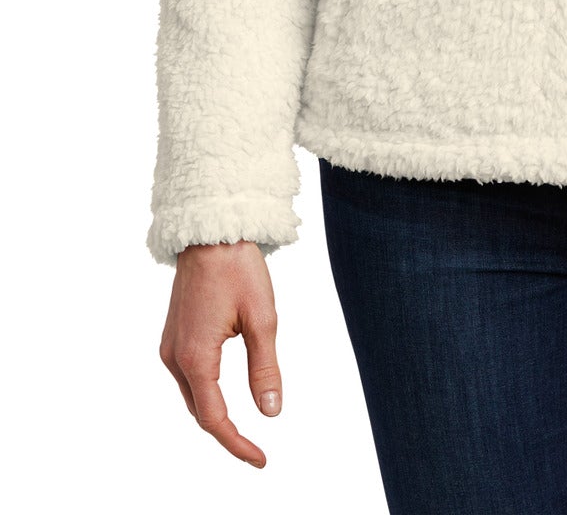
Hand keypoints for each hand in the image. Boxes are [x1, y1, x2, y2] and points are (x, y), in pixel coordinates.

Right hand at [158, 239, 282, 467]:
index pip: (214, 419)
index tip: (261, 460)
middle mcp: (175, 357)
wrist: (211, 231)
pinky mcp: (174, 336)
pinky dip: (206, 393)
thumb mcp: (262, 319)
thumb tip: (271, 412)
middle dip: (227, 433)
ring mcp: (170, 346)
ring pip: (193, 396)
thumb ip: (265, 368)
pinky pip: (188, 377)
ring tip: (243, 430)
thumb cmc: (238, 269)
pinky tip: (223, 394)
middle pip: (200, 412)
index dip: (237, 444)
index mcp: (196, 357)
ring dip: (215, 414)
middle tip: (257, 451)